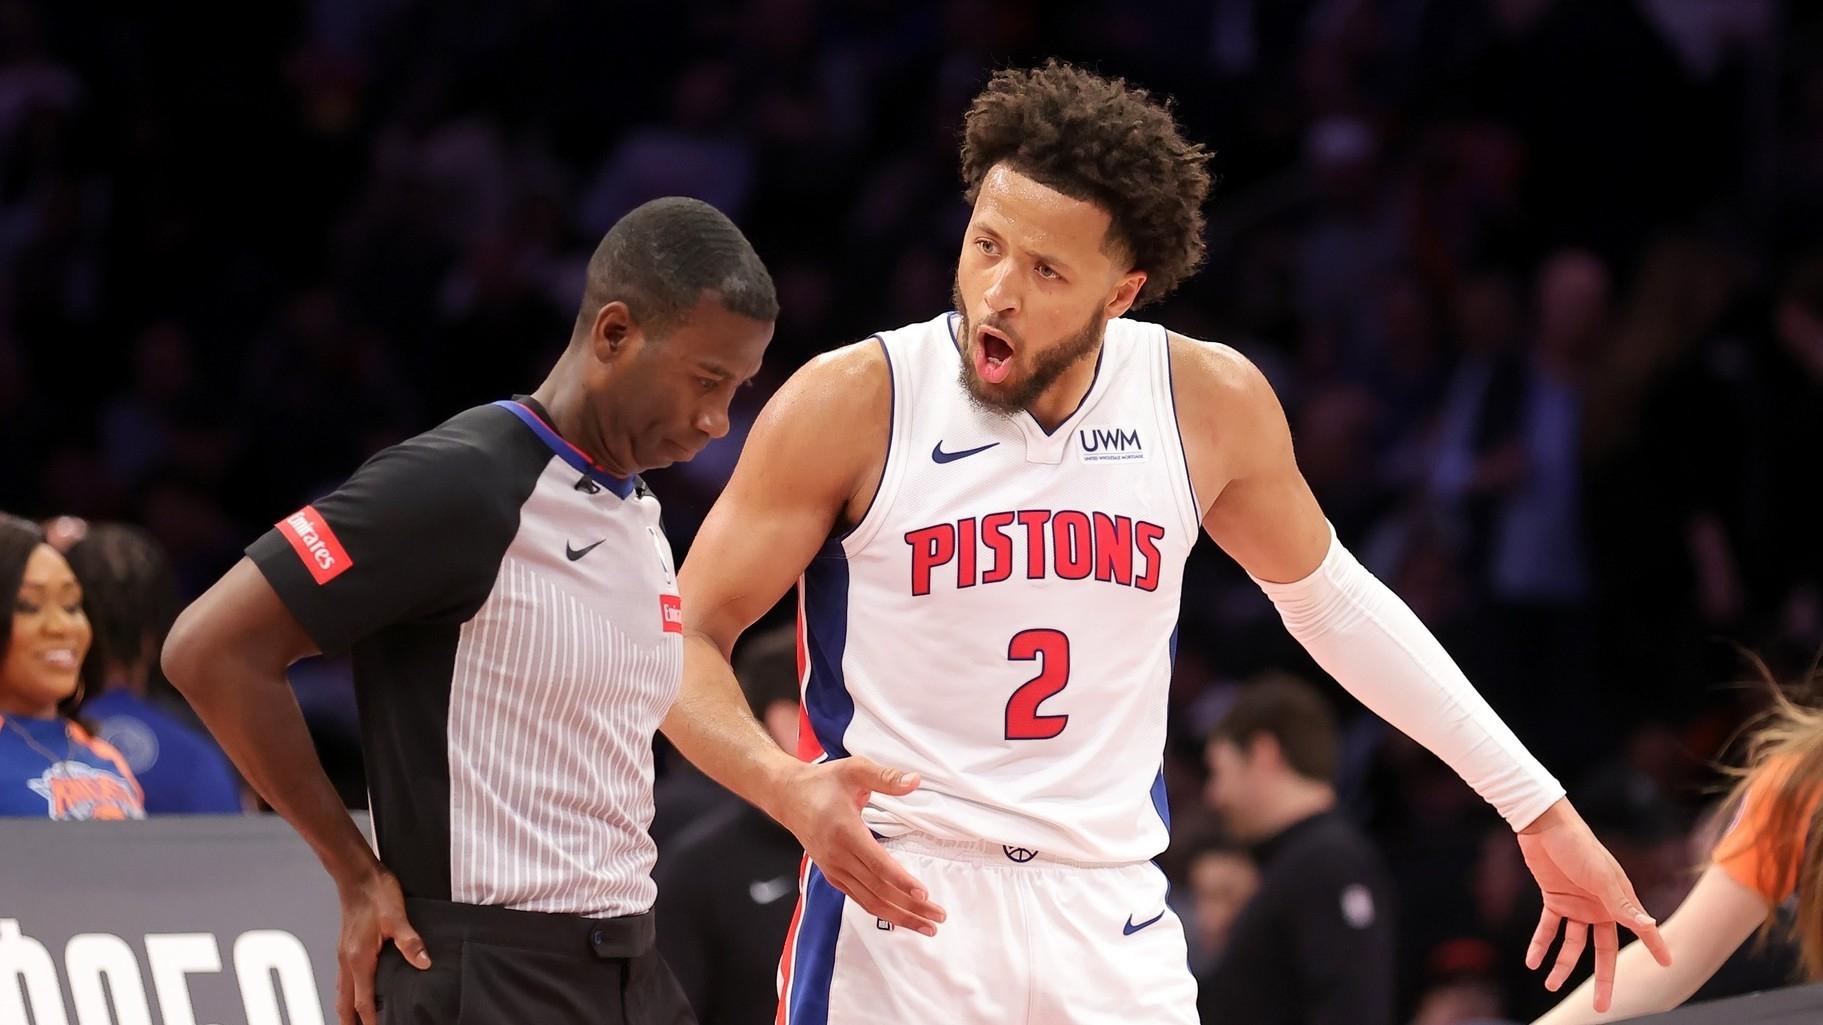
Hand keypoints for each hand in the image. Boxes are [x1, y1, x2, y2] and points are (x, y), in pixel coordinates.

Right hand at [335, 867, 429, 1024]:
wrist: (357, 873)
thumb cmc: (375, 892)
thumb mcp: (397, 917)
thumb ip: (410, 942)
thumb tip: (423, 963)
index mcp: (359, 958)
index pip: (362, 1001)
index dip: (370, 1020)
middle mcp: (348, 960)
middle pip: (345, 1002)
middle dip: (351, 1022)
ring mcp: (345, 953)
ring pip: (342, 991)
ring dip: (348, 1009)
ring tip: (358, 1021)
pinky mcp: (347, 946)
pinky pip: (345, 978)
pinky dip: (349, 992)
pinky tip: (359, 989)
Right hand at [770, 756, 947, 934]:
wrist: (789, 797)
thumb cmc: (824, 782)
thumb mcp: (855, 770)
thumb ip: (885, 777)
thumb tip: (915, 780)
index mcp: (845, 832)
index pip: (878, 865)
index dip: (901, 882)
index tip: (924, 895)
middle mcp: (838, 856)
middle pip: (878, 890)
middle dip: (910, 907)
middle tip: (938, 917)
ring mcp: (834, 869)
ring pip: (869, 901)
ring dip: (899, 916)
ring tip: (926, 926)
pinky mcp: (832, 875)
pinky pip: (859, 899)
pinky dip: (881, 911)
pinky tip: (900, 917)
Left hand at [1516, 799, 1671, 1012]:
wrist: (1543, 825)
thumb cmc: (1578, 847)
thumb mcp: (1602, 879)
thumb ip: (1623, 906)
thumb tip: (1650, 927)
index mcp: (1618, 900)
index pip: (1638, 931)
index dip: (1654, 947)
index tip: (1668, 966)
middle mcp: (1600, 907)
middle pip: (1602, 951)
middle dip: (1602, 980)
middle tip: (1601, 1008)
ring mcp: (1577, 905)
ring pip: (1572, 944)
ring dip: (1561, 965)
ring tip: (1549, 984)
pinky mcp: (1554, 900)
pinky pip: (1548, 929)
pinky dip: (1540, 945)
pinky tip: (1532, 962)